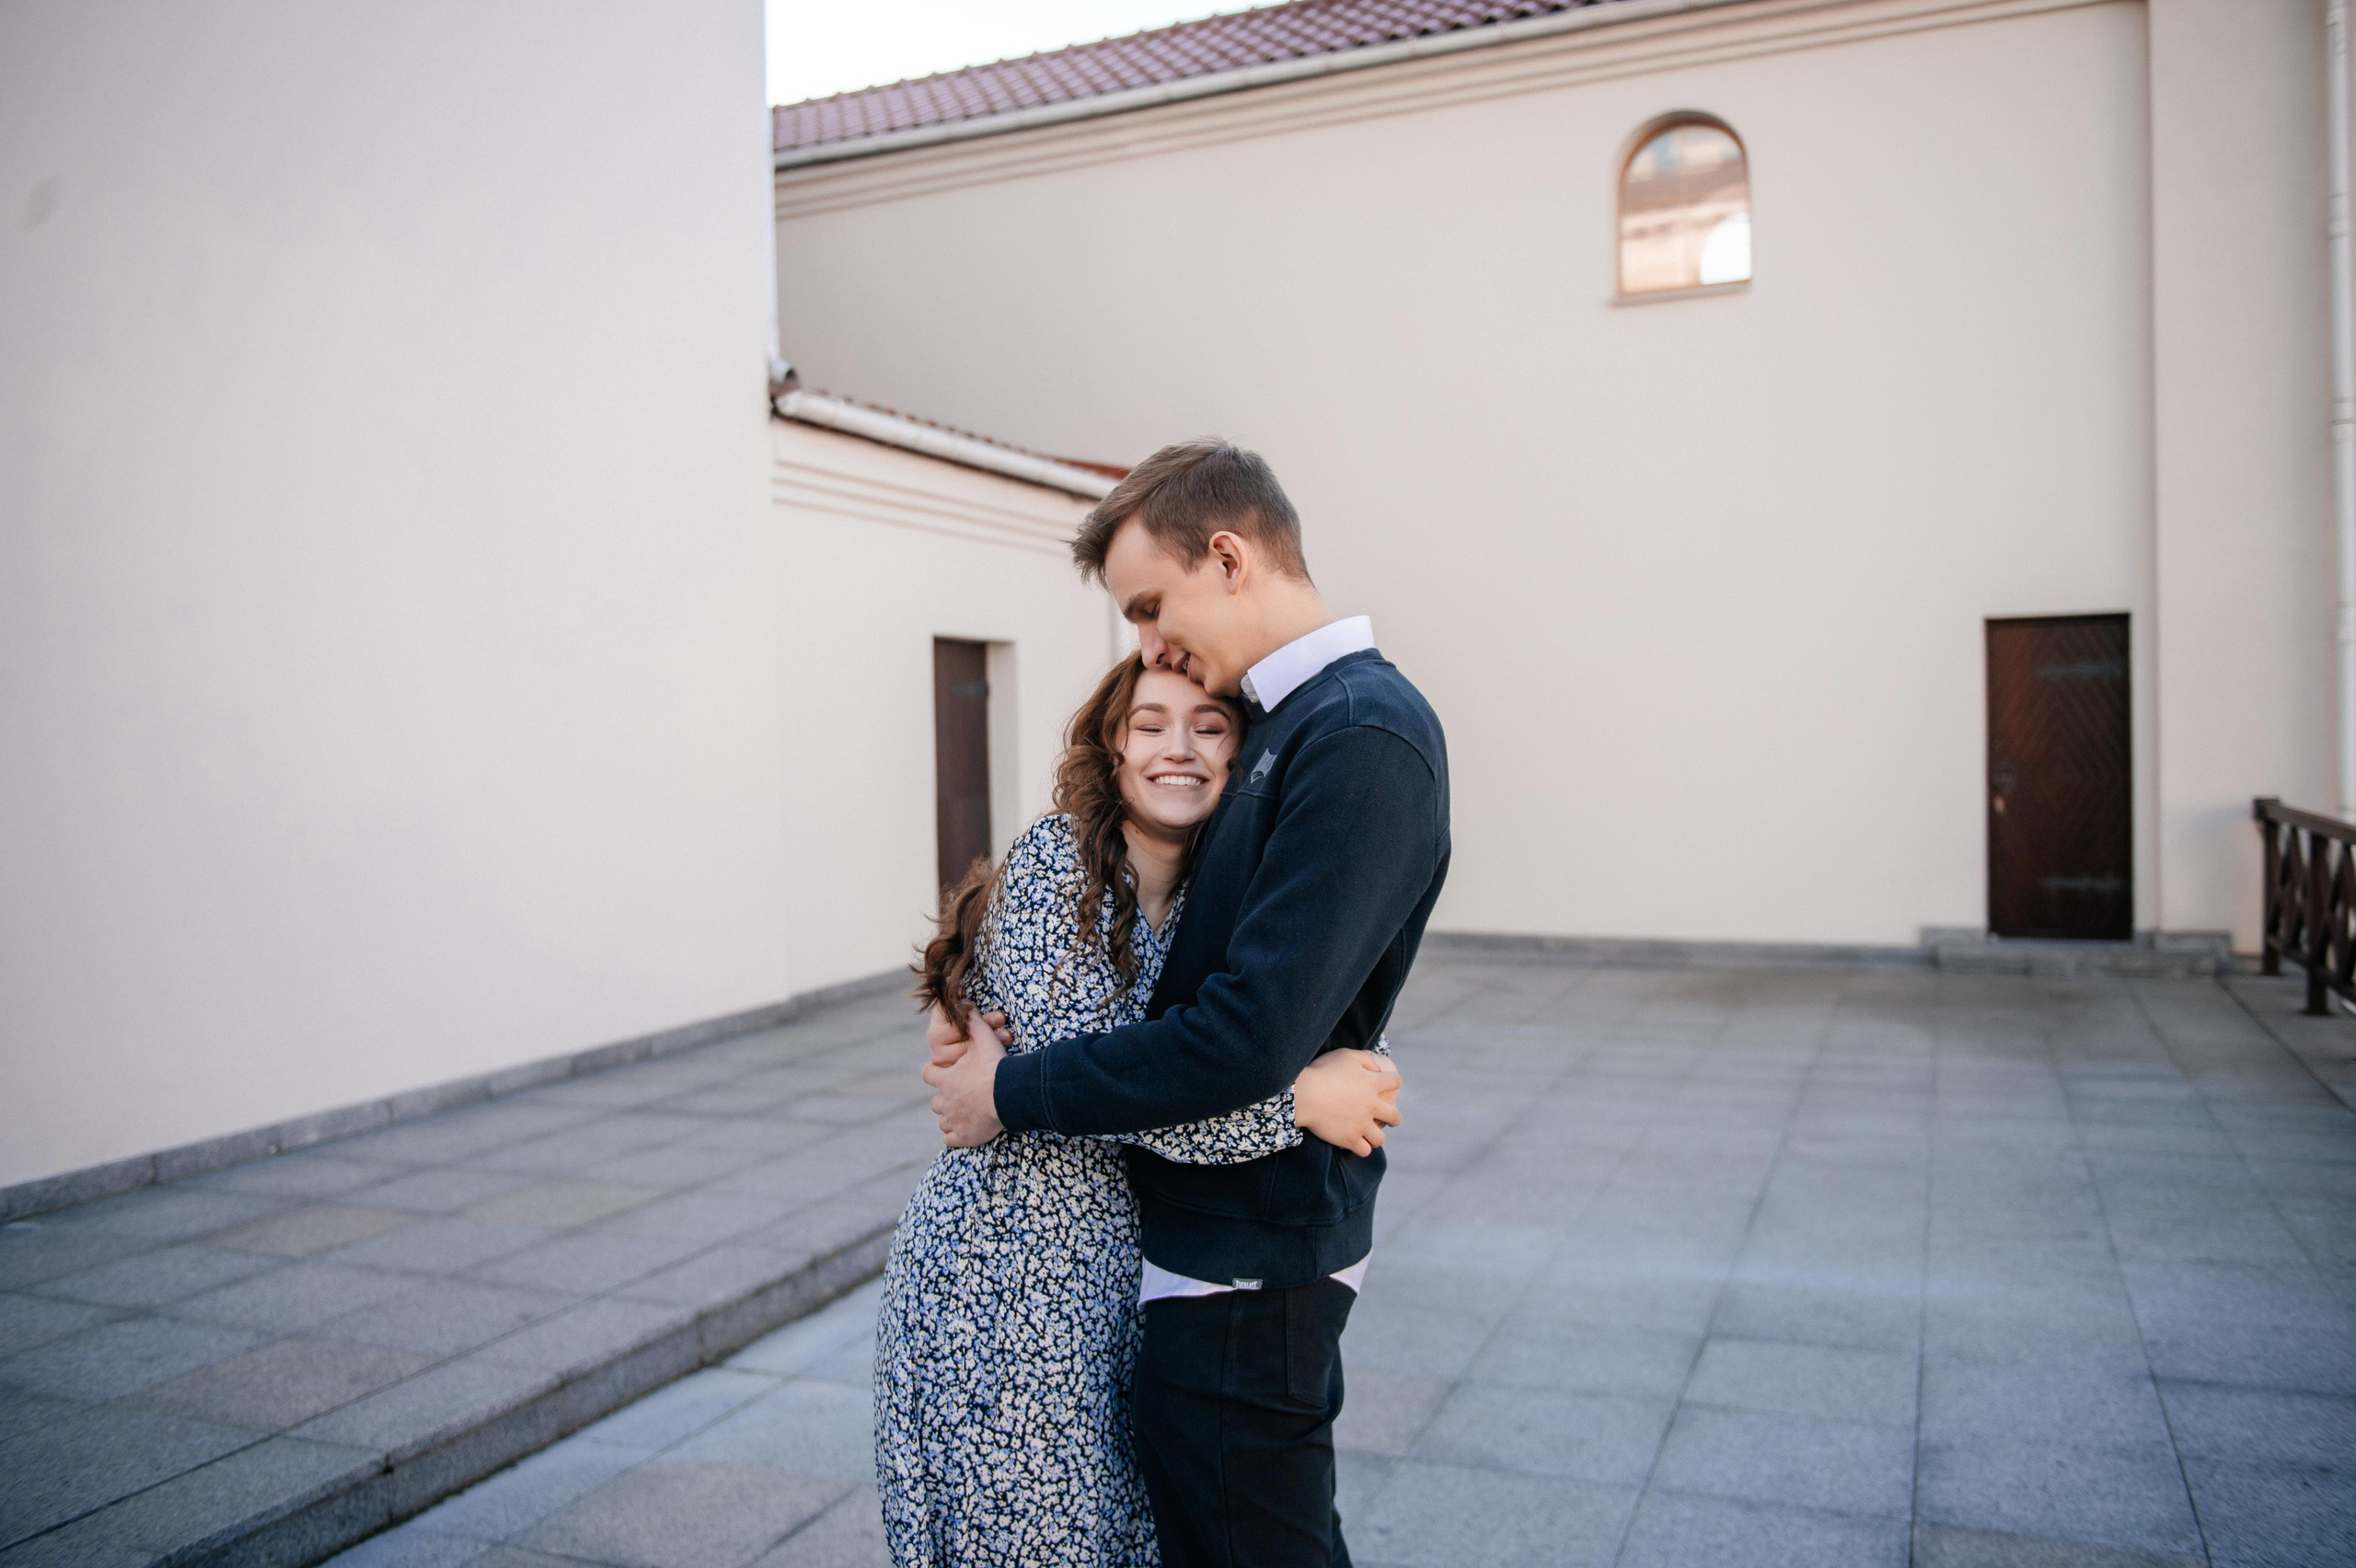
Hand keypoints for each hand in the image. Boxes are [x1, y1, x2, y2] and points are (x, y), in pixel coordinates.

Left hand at [922, 1008, 1007, 1146]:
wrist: (1007, 1095)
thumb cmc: (994, 1067)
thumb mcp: (984, 1038)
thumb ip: (973, 1020)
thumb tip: (963, 1002)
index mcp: (946, 1079)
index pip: (928, 1074)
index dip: (934, 1073)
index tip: (942, 1073)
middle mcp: (945, 1101)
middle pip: (934, 1102)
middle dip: (943, 1099)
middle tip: (959, 1096)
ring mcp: (952, 1120)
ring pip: (942, 1122)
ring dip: (949, 1118)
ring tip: (963, 1114)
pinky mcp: (963, 1136)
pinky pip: (950, 1140)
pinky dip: (955, 1136)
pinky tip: (965, 1132)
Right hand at [1292, 1048, 1401, 1156]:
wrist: (1304, 1095)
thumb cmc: (1321, 1072)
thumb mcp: (1345, 1056)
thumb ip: (1365, 1059)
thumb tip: (1378, 1069)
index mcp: (1372, 1083)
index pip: (1395, 1081)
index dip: (1393, 1082)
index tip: (1389, 1084)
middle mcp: (1372, 1105)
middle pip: (1394, 1116)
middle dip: (1393, 1118)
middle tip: (1388, 1118)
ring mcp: (1362, 1124)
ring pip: (1380, 1138)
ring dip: (1375, 1136)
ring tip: (1369, 1135)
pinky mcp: (1349, 1139)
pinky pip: (1364, 1151)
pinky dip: (1361, 1148)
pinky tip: (1354, 1143)